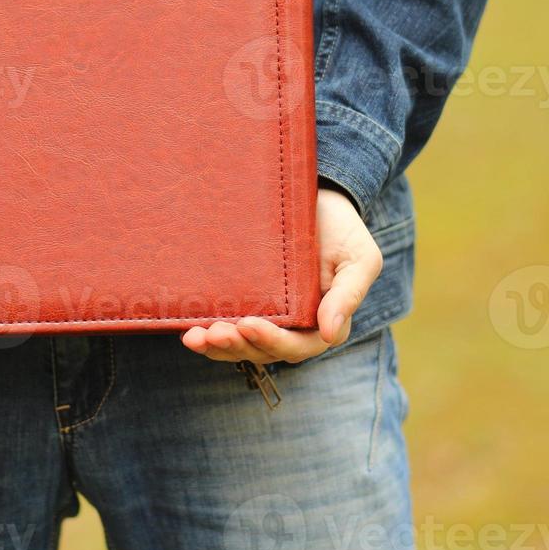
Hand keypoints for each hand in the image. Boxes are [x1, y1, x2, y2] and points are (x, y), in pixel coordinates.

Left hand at [182, 186, 381, 364]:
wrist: (316, 198)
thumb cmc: (343, 230)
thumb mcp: (359, 258)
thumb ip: (349, 295)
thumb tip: (331, 334)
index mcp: (321, 323)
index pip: (297, 346)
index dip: (272, 341)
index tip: (249, 324)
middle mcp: (292, 326)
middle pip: (263, 350)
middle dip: (237, 346)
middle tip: (215, 332)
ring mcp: (266, 316)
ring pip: (240, 344)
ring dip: (217, 346)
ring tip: (195, 337)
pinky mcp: (244, 301)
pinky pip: (226, 326)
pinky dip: (207, 333)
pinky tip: (188, 331)